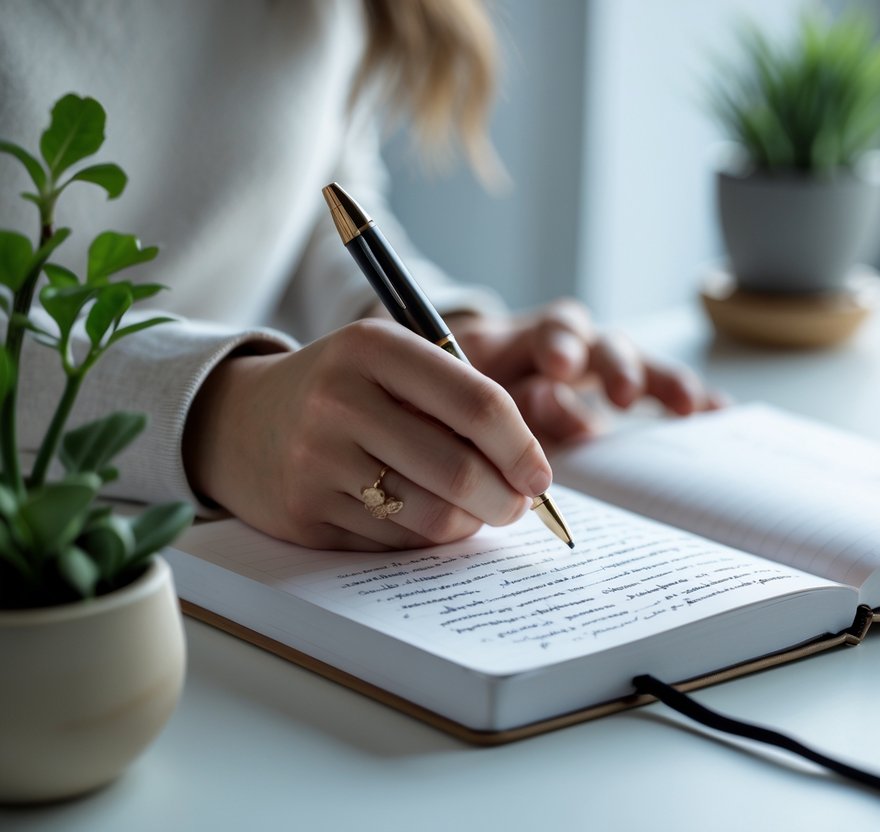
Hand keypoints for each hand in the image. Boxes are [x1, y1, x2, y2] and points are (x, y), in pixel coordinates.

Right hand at [183, 319, 551, 550]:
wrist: (240, 421)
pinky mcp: (305, 514)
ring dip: (470, 524)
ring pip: (432, 517)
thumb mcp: (393, 363)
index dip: (522, 447)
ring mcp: (317, 462)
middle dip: (506, 499)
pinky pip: (395, 543)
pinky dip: (424, 538)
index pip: (478, 404)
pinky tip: (420, 516)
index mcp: (373, 348)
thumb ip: (460, 398)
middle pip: (460, 471)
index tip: (541, 475)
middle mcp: (339, 401)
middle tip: (517, 504)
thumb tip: (532, 470)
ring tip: (473, 510)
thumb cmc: (346, 390)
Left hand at [446, 299, 726, 445]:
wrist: (467, 397)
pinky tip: (719, 413)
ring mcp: (604, 367)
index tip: (560, 368)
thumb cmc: (470, 399)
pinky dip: (688, 400)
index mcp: (528, 340)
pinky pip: (661, 393)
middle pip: (605, 341)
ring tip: (690, 408)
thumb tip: (547, 394)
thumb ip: (507, 400)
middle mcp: (575, 344)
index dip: (561, 345)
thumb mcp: (478, 400)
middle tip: (623, 396)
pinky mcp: (627, 392)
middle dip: (618, 366)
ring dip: (663, 382)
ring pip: (640, 364)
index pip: (554, 329)